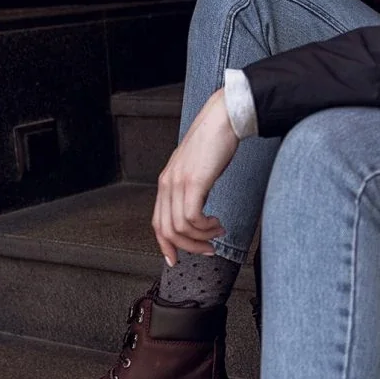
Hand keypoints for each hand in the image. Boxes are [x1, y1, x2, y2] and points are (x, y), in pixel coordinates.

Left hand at [152, 88, 238, 265]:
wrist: (222, 119)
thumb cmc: (214, 141)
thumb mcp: (197, 169)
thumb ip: (192, 187)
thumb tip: (198, 210)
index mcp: (166, 182)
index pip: (157, 222)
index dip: (165, 245)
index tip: (176, 259)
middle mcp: (167, 183)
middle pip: (166, 230)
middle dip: (188, 247)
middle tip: (208, 250)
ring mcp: (178, 183)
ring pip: (180, 228)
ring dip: (202, 237)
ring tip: (218, 232)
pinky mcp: (193, 182)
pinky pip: (192, 218)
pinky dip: (205, 227)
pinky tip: (217, 222)